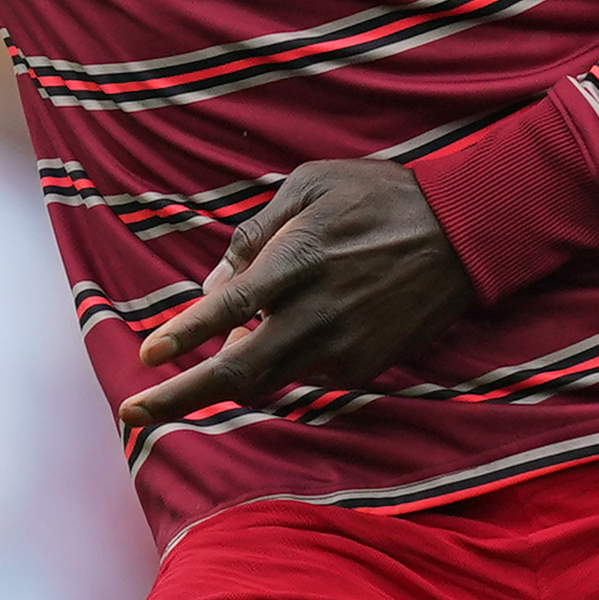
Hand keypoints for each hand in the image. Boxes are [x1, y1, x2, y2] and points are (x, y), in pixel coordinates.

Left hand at [119, 159, 470, 435]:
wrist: (465, 233)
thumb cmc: (379, 197)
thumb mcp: (308, 186)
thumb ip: (254, 235)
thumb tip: (212, 287)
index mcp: (297, 263)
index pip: (226, 311)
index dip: (181, 337)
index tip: (146, 355)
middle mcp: (316, 314)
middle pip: (236, 373)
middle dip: (178, 398)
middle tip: (133, 413)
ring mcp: (342, 346)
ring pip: (268, 379)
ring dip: (227, 378)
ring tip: (198, 368)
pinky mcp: (365, 365)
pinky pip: (305, 372)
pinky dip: (281, 361)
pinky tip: (285, 334)